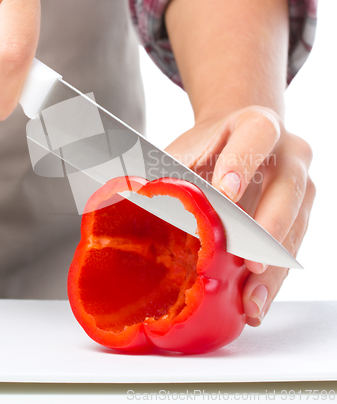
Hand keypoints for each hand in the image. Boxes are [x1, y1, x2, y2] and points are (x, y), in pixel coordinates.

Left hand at [165, 105, 315, 326]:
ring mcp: (300, 184)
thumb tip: (125, 197)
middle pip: (288, 188)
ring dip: (275, 268)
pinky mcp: (301, 214)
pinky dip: (275, 278)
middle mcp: (289, 152)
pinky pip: (292, 248)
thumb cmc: (208, 148)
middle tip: (250, 260)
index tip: (225, 193)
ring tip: (252, 300)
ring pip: (296, 226)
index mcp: (256, 125)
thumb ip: (165, 170)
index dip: (242, 163)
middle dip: (269, 227)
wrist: (236, 139)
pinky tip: (256, 300)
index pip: (257, 135)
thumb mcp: (186, 150)